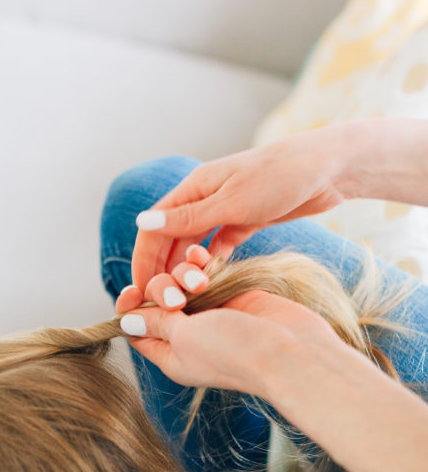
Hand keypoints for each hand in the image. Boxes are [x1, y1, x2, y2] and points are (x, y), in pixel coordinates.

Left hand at [118, 255, 337, 397]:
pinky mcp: (232, 297)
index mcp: (171, 355)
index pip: (137, 330)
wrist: (289, 349)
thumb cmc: (235, 351)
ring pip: (181, 284)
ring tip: (199, 279)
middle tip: (178, 296)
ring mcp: (211, 315)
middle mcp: (189, 336)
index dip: (130, 309)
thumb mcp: (184, 338)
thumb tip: (126, 320)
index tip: (131, 293)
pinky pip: (206, 274)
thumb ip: (156, 324)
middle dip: (160, 289)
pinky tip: (203, 257)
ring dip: (183, 274)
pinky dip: (201, 264)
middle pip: (157, 302)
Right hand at [130, 127, 348, 291]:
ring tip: (190, 296)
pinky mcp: (246, 220)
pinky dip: (213, 263)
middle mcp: (204, 198)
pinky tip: (214, 281)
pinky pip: (219, 245)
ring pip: (193, 244)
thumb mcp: (231, 202)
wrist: (329, 168)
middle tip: (165, 303)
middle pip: (170, 239)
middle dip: (163, 270)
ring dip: (188, 269)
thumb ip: (188, 218)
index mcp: (193, 189)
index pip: (154, 228)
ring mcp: (225, 209)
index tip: (141, 292)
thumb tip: (142, 223)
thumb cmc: (280, 177)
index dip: (144, 260)